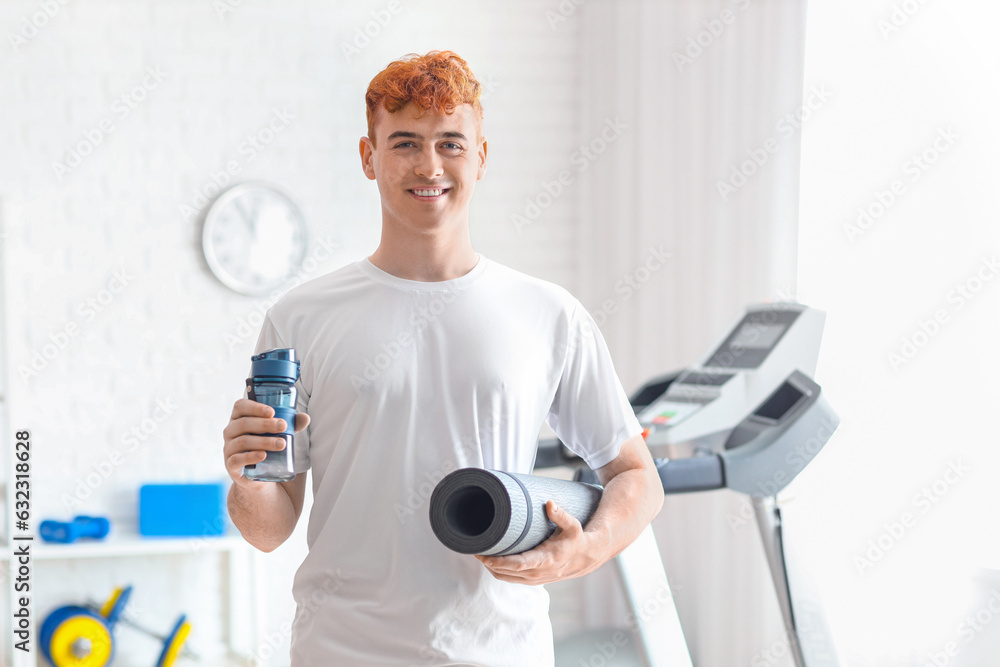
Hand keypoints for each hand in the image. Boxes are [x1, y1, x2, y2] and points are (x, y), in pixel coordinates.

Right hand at [222, 398, 309, 487]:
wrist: (258, 474)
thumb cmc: (266, 446)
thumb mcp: (278, 433)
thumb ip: (291, 424)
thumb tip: (306, 418)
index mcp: (239, 418)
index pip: (240, 406)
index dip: (254, 407)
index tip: (272, 411)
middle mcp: (230, 432)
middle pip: (243, 423)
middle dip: (265, 424)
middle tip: (283, 426)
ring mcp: (229, 449)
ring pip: (243, 441)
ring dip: (264, 441)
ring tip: (281, 444)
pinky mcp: (231, 466)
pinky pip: (236, 460)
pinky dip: (250, 457)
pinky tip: (263, 456)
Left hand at [475, 501, 607, 585]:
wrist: (585, 558)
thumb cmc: (576, 540)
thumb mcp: (573, 526)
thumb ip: (561, 515)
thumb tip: (549, 503)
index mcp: (546, 560)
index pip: (518, 564)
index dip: (499, 561)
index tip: (483, 554)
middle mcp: (539, 573)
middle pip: (506, 572)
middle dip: (488, 562)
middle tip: (475, 547)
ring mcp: (535, 579)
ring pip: (506, 577)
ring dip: (491, 568)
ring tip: (479, 552)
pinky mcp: (532, 580)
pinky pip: (510, 578)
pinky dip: (498, 571)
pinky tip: (491, 560)